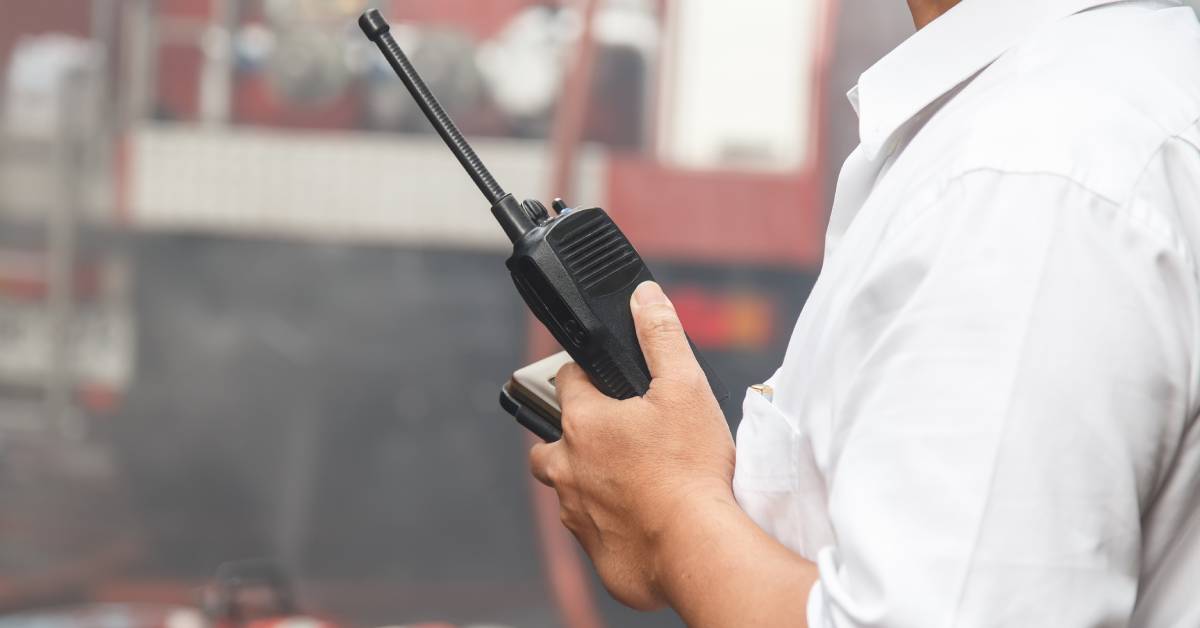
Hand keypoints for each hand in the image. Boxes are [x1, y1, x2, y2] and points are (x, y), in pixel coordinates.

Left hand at [529, 281, 735, 609]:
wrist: (696, 549)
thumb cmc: (690, 468)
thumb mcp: (684, 387)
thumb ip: (661, 336)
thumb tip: (644, 296)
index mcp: (583, 422)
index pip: (566, 380)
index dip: (586, 374)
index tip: (605, 379)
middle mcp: (567, 468)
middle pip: (550, 441)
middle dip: (569, 435)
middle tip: (612, 437)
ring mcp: (576, 513)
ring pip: (567, 489)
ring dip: (587, 481)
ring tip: (628, 479)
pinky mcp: (594, 552)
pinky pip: (590, 529)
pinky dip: (609, 522)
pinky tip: (641, 519)